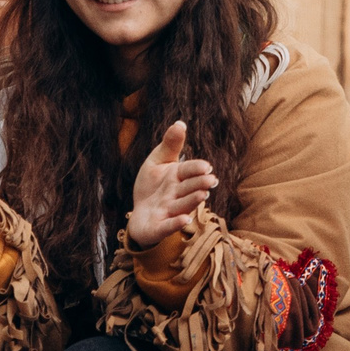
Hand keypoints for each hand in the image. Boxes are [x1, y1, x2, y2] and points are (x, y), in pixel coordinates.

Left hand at [127, 120, 218, 249]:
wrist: (139, 214)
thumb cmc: (152, 186)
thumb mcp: (157, 162)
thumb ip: (169, 145)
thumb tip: (180, 123)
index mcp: (178, 177)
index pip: (189, 170)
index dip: (197, 169)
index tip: (206, 167)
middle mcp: (176, 194)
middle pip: (190, 188)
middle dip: (199, 184)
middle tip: (210, 180)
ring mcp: (169, 211)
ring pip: (182, 206)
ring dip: (192, 201)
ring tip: (202, 195)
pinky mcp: (159, 227)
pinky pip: (168, 226)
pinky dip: (175, 224)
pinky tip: (184, 220)